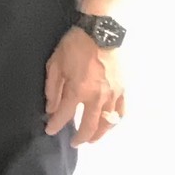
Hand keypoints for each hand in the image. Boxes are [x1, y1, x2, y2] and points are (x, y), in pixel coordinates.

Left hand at [45, 27, 125, 143]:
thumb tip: (51, 108)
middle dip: (80, 137)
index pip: (65, 115)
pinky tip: (109, 125)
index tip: (50, 131)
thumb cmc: (75, 45)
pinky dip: (115, 123)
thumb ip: (52, 88)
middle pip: (89, 125)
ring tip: (91, 140)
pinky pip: (122, 113)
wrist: (102, 31)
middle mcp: (98, 97)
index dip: (56, 125)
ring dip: (99, 134)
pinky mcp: (125, 90)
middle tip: (74, 143)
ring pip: (108, 123)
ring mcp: (114, 95)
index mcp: (79, 90)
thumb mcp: (55, 63)